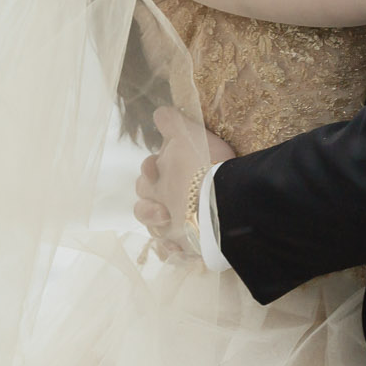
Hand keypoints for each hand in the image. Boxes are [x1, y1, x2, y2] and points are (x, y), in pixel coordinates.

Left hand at [134, 107, 236, 257]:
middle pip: (143, 207)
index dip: (150, 169)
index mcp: (154, 180)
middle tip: (165, 199)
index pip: (145, 174)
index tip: (158, 168)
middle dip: (149, 202)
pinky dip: (173, 249)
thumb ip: (172, 122)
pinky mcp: (185, 249)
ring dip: (161, 226)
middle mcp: (157, 206)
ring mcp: (170, 230)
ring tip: (173, 223)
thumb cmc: (205, 165)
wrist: (223, 202)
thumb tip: (159, 113)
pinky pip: (172, 252)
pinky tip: (179, 246)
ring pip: (156, 231)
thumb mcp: (188, 134)